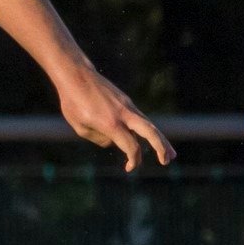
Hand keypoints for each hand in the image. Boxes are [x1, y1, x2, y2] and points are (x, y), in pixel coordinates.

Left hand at [56, 71, 174, 171]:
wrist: (76, 75)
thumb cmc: (73, 103)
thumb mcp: (81, 127)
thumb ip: (100, 139)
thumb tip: (114, 142)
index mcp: (111, 123)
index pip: (131, 145)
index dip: (133, 159)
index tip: (129, 168)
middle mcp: (124, 114)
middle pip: (150, 132)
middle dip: (161, 148)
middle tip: (167, 161)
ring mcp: (127, 105)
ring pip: (149, 124)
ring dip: (161, 140)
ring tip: (170, 154)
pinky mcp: (126, 101)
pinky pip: (139, 118)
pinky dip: (147, 130)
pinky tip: (148, 139)